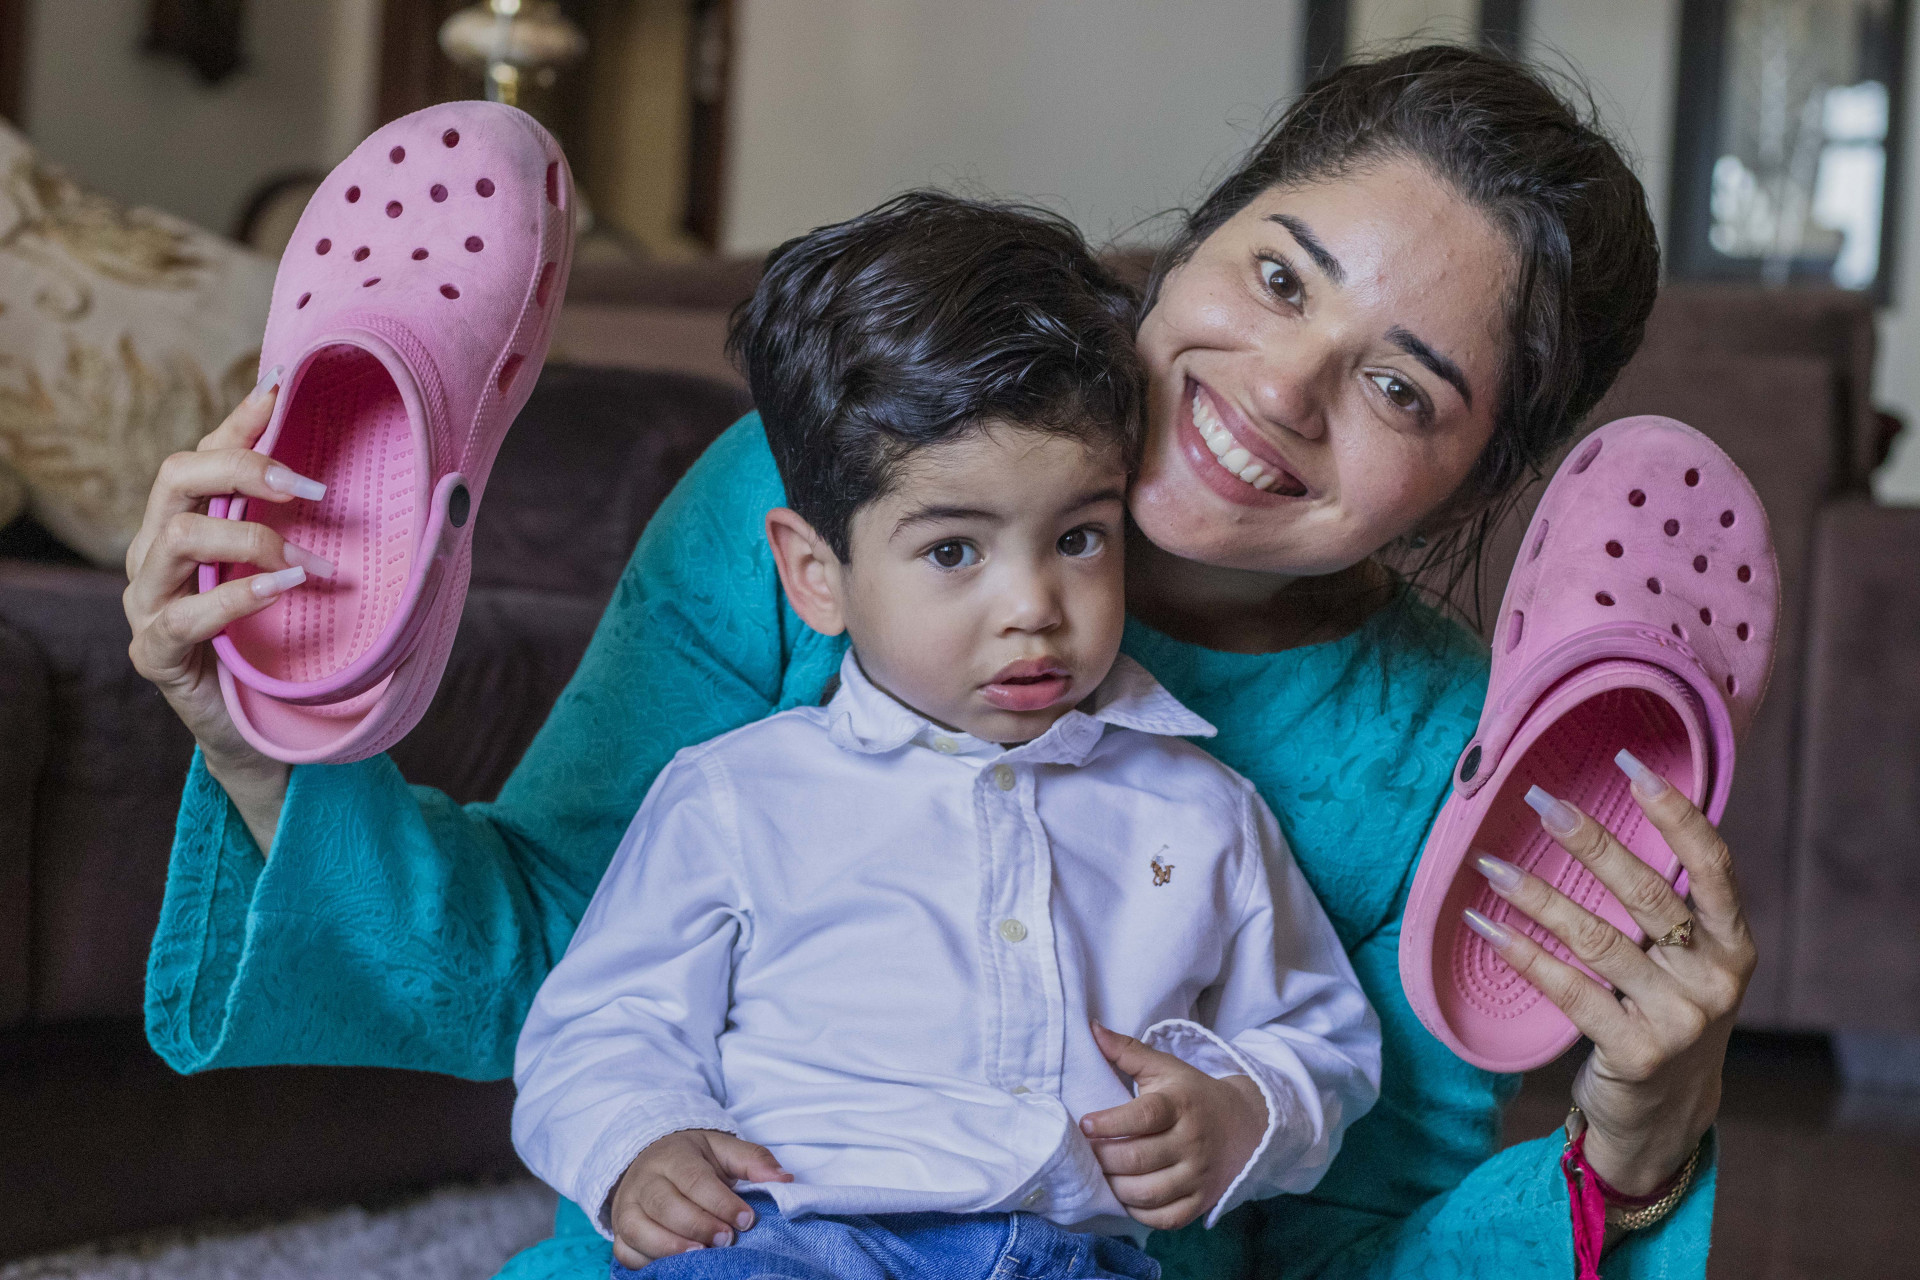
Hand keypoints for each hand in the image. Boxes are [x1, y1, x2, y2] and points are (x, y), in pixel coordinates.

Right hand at [122, 368, 327, 847]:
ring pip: (176, 537)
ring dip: (255, 541)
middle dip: (245, 471)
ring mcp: (146, 601)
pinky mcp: (155, 651)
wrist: (259, 724)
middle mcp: (154, 552)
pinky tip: (284, 591)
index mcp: (185, 520)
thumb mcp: (297, 567)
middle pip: (175, 477)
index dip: (241, 421)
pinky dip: (238, 597)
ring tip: (313, 565)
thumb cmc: (279, 636)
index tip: (284, 391)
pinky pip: (182, 614)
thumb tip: (379, 461)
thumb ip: (310, 521)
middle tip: (310, 488)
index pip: (204, 452)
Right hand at [607, 1129, 791, 1268]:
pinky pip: (626, 1252)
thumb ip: (753, 1161)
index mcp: (673, 1156)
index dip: (720, 1202)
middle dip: (698, 1226)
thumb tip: (785, 1179)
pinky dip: (647, 1263)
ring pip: (640, 1230)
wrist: (650, 1159)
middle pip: (665, 1205)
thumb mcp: (723, 1149)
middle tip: (728, 1241)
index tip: (746, 1220)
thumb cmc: (693, 1159)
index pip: (694, 1179)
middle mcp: (644, 1181)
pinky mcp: (620, 1233)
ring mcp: (627, 1207)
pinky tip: (675, 1267)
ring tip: (702, 1256)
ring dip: (671, 1248)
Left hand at [1078, 1022, 1268, 1229]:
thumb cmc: (1192, 1094)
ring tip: (1102, 1173)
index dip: (1109, 1123)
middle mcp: (1192, 1142)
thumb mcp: (1165, 1068)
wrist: (1244, 1124)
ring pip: (1146, 1193)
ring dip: (1115, 1186)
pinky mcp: (1201, 1201)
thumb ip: (1127, 1050)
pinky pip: (1164, 1218)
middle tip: (1086, 1152)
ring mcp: (1198, 1175)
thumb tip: (1092, 1029)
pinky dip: (1138, 1212)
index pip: (1142, 1117)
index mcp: (1180, 1105)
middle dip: (1103, 1158)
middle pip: (1137, 1159)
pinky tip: (1126, 1196)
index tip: (1085, 1124)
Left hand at [1466, 751, 1753, 1194]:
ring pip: (1597, 940)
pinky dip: (1522, 954)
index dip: (1677, 813)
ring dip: (1536, 896)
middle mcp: (1716, 981)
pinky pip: (1569, 990)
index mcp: (1734, 946)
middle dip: (1590, 842)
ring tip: (1488, 865)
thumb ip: (1667, 909)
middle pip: (1648, 895)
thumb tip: (1598, 819)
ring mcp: (1680, 1021)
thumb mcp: (1685, 963)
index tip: (1632, 765)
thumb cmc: (1663, 1014)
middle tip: (1539, 801)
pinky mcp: (1638, 1055)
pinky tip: (1484, 927)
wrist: (1664, 1117)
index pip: (1715, 865)